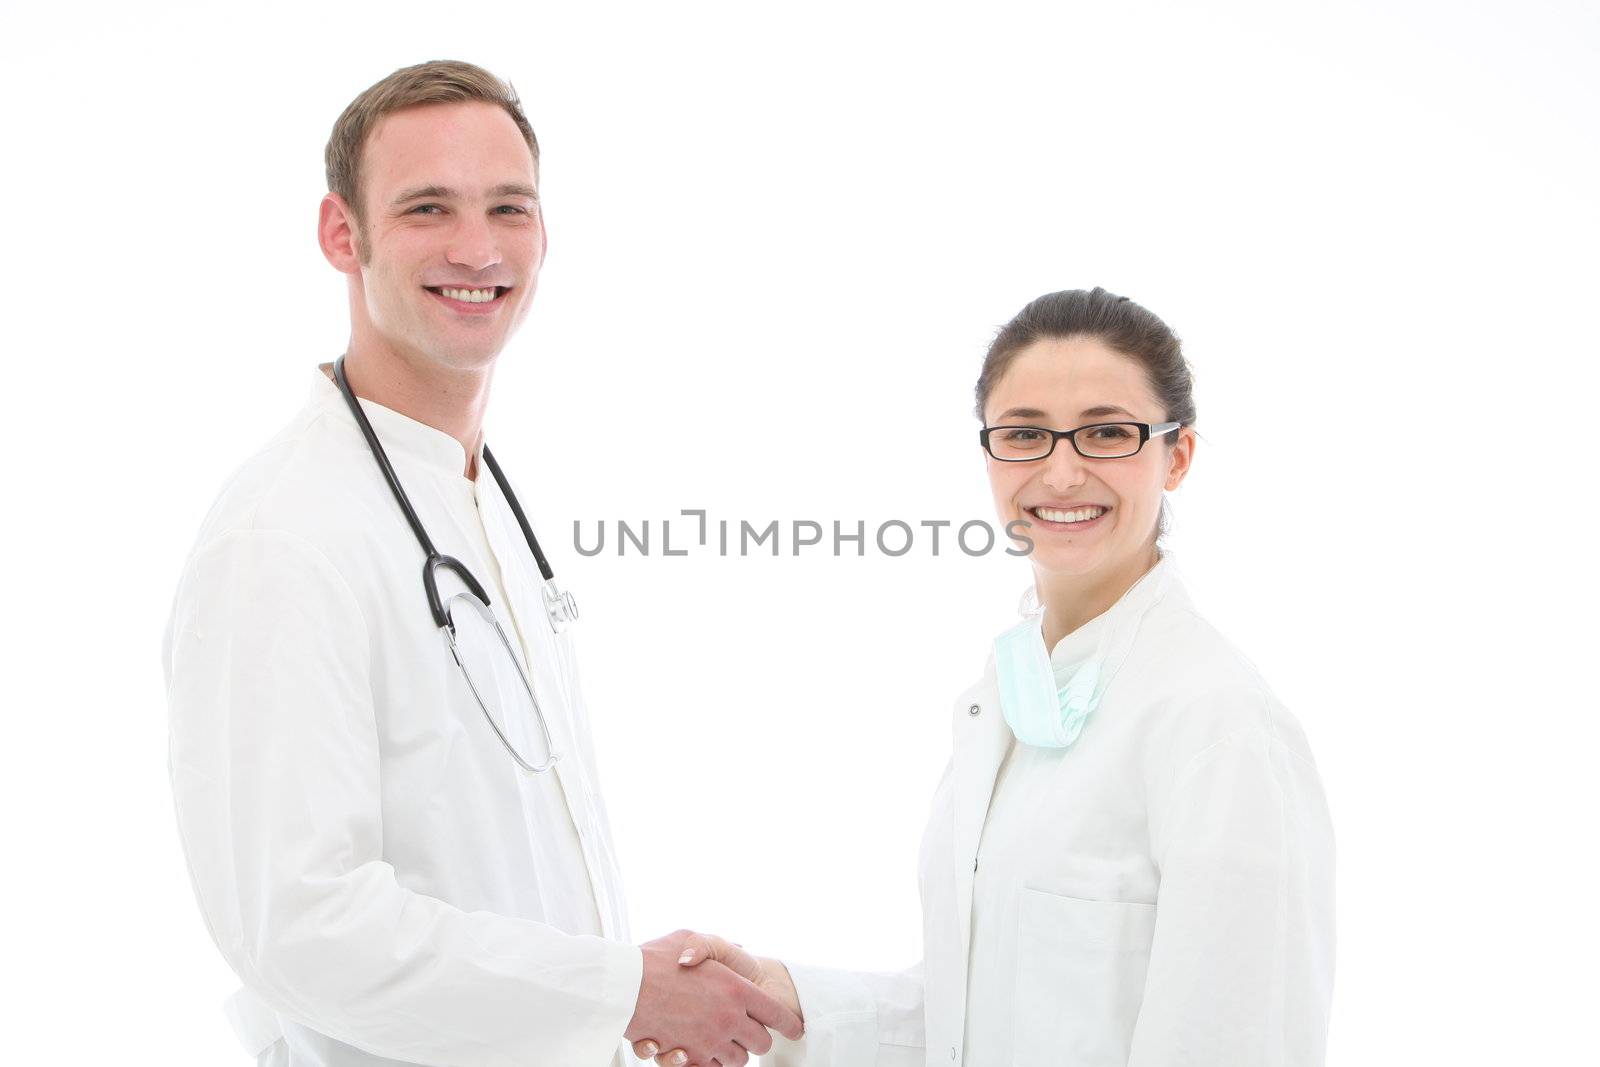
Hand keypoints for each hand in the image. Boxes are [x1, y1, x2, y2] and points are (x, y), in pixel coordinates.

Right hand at [626, 930, 802, 1066]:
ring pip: (738, 1061)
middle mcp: (728, 1019)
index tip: (795, 1028)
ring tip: (724, 1039)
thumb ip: (718, 946)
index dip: (789, 1023)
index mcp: (736, 989)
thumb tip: (740, 948)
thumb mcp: (691, 937)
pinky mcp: (688, 1058)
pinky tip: (702, 1049)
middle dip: (757, 1039)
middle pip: (760, 1043)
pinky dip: (711, 1062)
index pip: (776, 1013)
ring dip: (734, 1052)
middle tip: (750, 1031)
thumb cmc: (654, 959)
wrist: (620, 986)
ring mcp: (709, 1042)